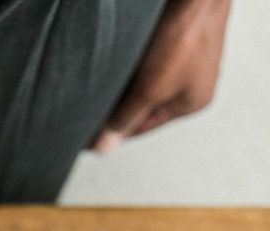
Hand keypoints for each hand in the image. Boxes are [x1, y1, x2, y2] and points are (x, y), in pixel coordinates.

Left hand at [93, 0, 230, 152]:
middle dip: (118, 105)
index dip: (115, 130)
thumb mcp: (150, 88)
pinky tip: (116, 57)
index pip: (143, 126)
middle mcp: (191, 81)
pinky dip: (131, 60)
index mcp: (191, 102)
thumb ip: (126, 118)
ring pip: (143, 79)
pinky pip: (146, 57)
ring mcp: (186, 57)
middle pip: (143, 103)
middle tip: (88, 108)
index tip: (87, 134)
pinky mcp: (177, 35)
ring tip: (101, 82)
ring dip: (122, 82)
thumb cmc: (186, 34)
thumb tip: (106, 147)